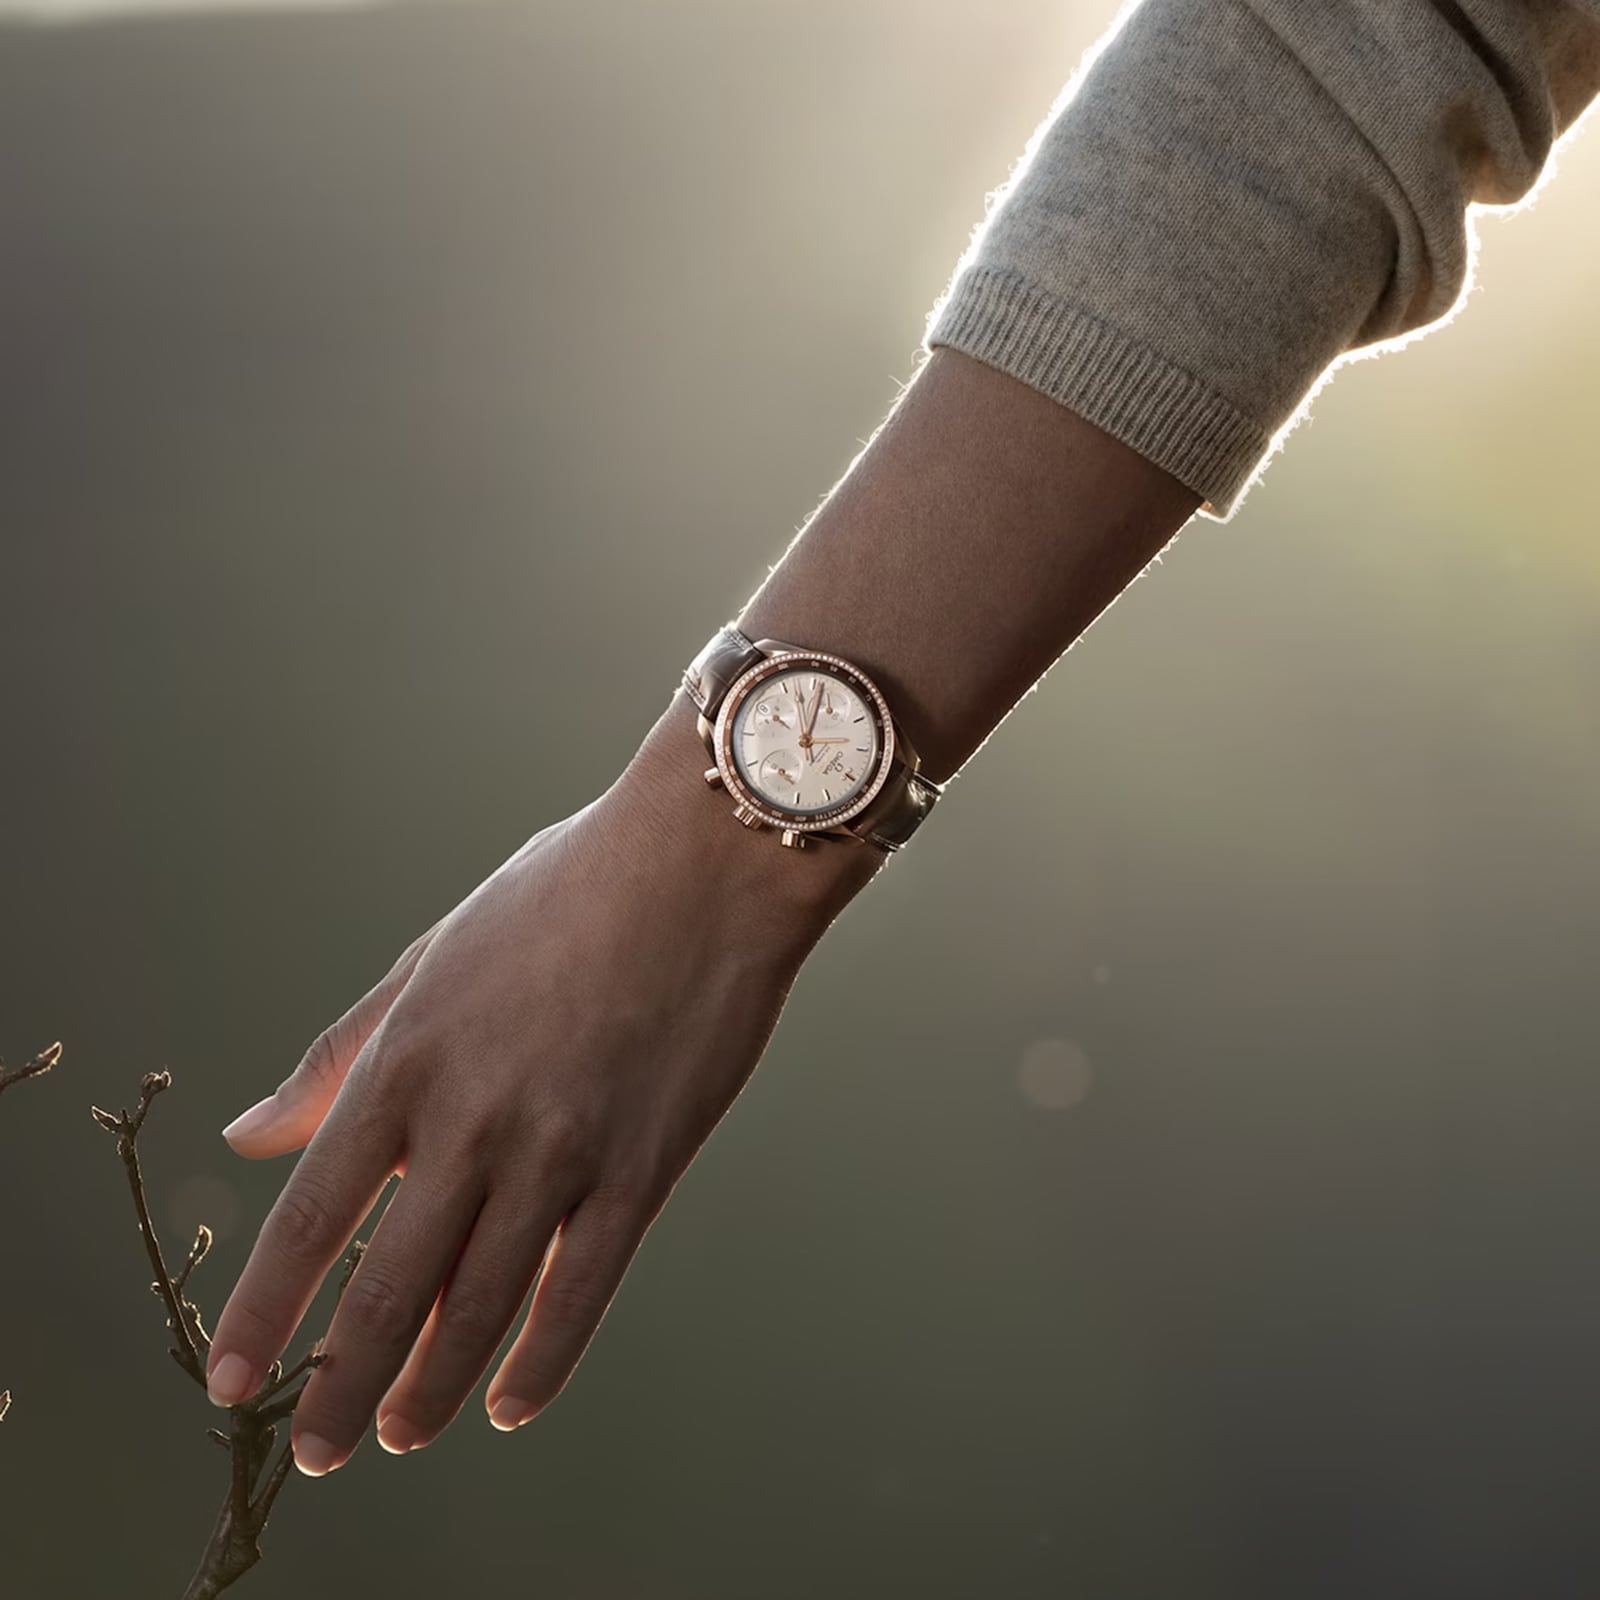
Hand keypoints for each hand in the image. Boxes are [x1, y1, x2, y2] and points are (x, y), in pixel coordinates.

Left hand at [205, 697, 881, 1474]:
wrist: (702, 863)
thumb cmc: (564, 892)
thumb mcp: (434, 957)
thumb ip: (343, 1053)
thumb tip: (250, 1134)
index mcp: (408, 1058)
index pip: (311, 1217)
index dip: (265, 1312)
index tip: (229, 1380)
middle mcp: (474, 1120)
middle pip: (388, 1291)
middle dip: (340, 1386)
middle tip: (316, 1450)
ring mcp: (563, 1151)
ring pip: (480, 1309)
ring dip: (429, 1390)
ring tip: (398, 1436)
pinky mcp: (643, 1168)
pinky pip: (582, 1293)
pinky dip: (540, 1364)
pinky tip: (508, 1405)